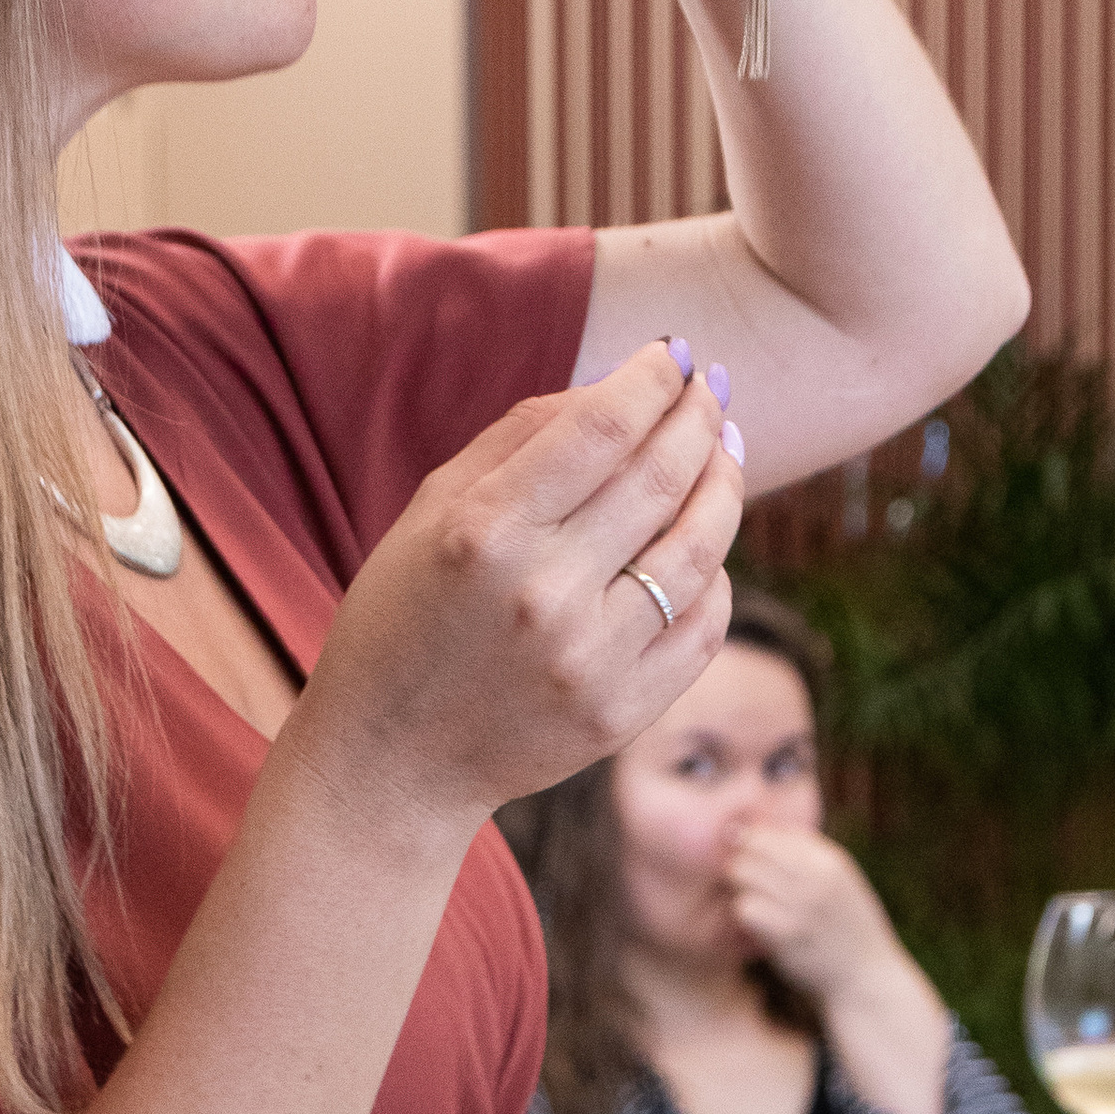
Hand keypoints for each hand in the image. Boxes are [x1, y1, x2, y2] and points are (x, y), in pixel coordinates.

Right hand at [293, 339, 742, 846]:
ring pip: (699, 550)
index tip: (674, 355)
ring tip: (725, 451)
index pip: (600, 428)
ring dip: (725, 485)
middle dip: (698, 418)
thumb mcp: (433, 509)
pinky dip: (715, 573)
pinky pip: (704, 626)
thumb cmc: (405, 615)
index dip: (651, 380)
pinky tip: (704, 543)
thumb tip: (620, 384)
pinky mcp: (621, 713)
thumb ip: (522, 437)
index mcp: (484, 530)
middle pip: (660, 478)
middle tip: (711, 390)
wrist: (389, 759)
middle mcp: (542, 592)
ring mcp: (589, 659)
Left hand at [722, 823, 903, 999]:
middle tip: (744, 883)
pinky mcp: (786, 934)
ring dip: (740, 890)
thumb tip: (759, 828)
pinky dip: (743, 916)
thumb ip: (808, 855)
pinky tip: (755, 924)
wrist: (867, 979)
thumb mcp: (841, 881)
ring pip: (743, 877)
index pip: (773, 832)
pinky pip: (744, 909)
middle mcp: (817, 877)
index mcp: (831, 859)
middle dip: (740, 864)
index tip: (743, 854)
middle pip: (752, 850)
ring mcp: (802, 905)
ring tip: (754, 902)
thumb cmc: (848, 929)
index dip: (750, 840)